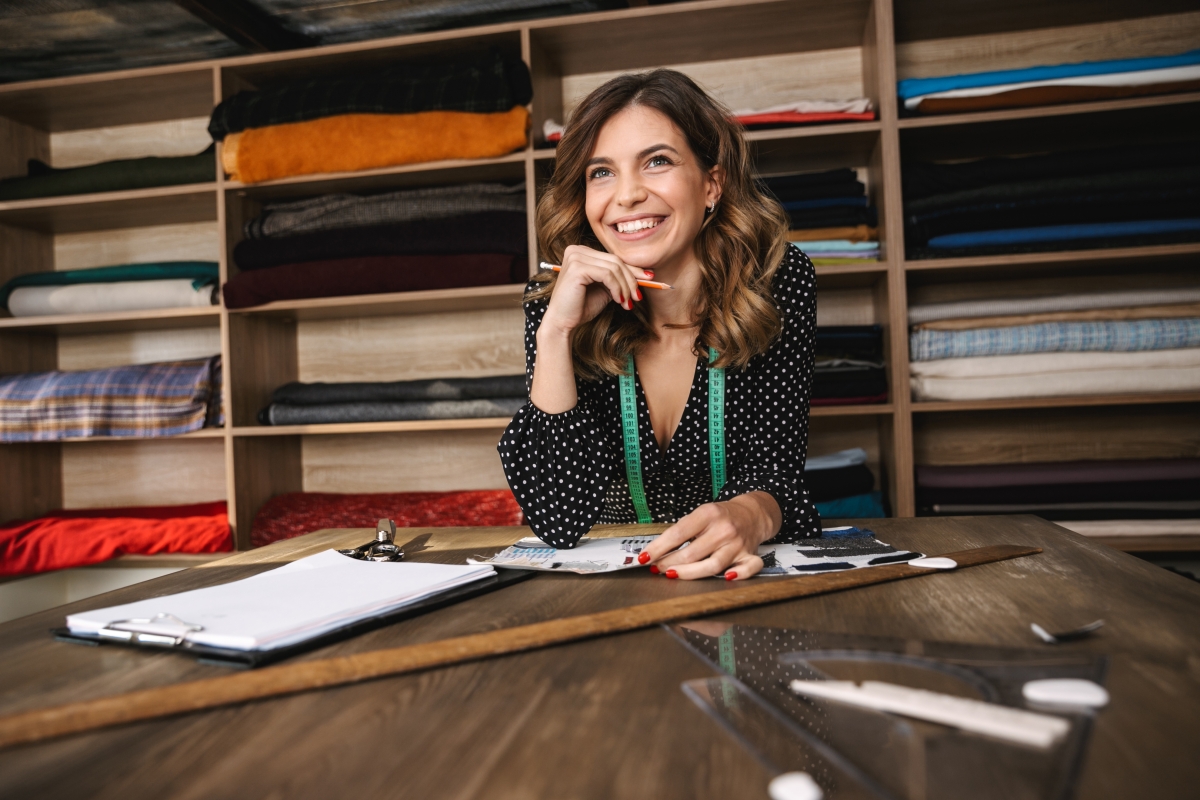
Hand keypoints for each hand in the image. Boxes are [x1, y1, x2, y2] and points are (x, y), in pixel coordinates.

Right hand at [540, 245, 653, 335]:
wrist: (562, 322)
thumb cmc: (581, 307)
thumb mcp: (605, 289)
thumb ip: (619, 279)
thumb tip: (646, 274)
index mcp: (582, 252)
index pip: (614, 258)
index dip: (633, 269)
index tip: (649, 279)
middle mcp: (577, 250)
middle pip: (616, 261)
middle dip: (631, 280)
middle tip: (638, 297)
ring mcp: (576, 257)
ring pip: (614, 268)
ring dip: (625, 287)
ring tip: (627, 303)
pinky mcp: (577, 267)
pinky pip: (607, 275)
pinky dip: (617, 288)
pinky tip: (619, 301)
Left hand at [637, 492, 780, 579]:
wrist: (751, 513)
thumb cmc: (720, 516)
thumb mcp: (700, 515)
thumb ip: (683, 532)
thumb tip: (657, 552)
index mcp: (708, 514)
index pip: (678, 534)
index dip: (658, 548)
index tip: (644, 558)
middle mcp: (724, 529)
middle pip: (693, 553)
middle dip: (670, 563)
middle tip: (657, 568)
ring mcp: (738, 543)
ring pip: (713, 565)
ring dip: (689, 574)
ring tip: (673, 575)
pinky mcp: (749, 555)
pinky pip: (748, 568)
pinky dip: (739, 575)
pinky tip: (725, 578)